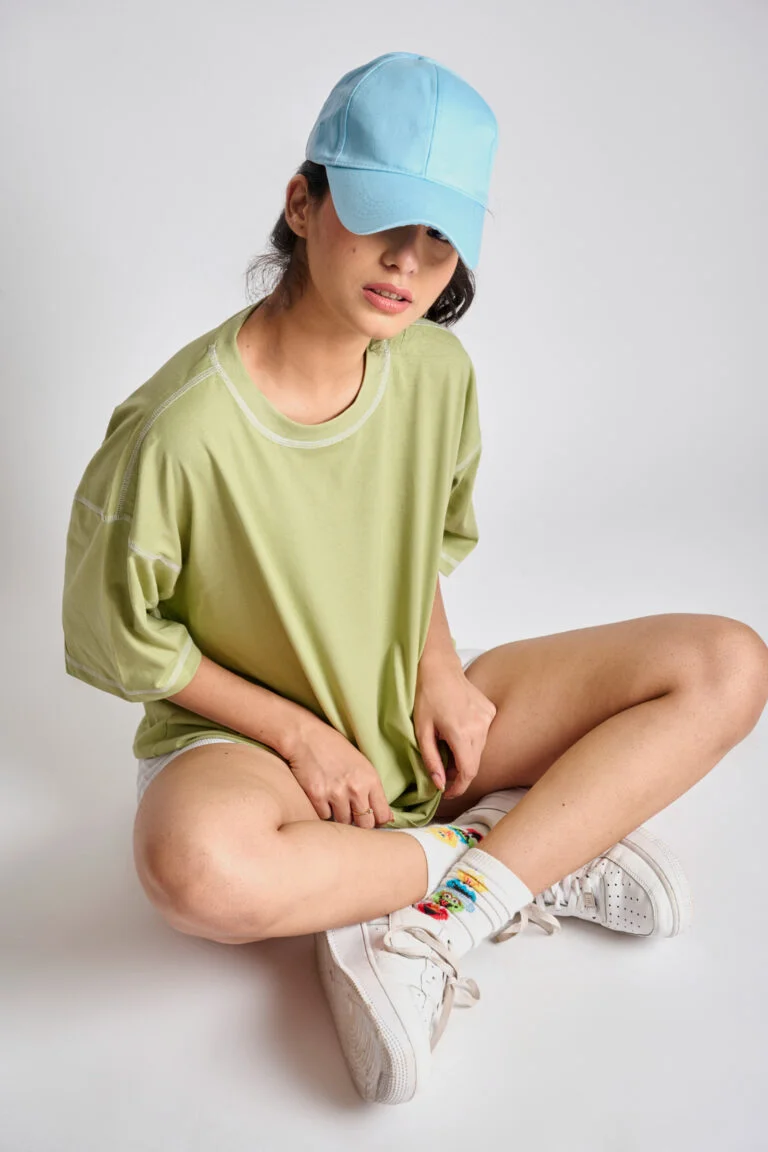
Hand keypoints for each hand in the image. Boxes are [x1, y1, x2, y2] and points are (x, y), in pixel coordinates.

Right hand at [283, 717, 394, 828]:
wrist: (306, 737)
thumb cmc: (335, 749)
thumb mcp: (362, 765)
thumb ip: (373, 790)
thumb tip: (387, 818)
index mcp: (371, 779)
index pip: (383, 815)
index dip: (377, 821)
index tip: (370, 819)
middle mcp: (356, 788)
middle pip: (365, 824)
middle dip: (359, 822)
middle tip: (351, 814)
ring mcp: (336, 793)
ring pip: (343, 822)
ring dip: (339, 815)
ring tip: (333, 799)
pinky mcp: (317, 796)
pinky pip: (324, 817)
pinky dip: (322, 810)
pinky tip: (321, 796)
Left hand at [414, 655, 496, 800]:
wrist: (439, 667)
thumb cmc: (426, 697)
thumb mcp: (421, 731)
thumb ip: (431, 760)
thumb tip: (440, 784)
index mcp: (461, 733)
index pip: (468, 772)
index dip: (459, 787)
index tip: (448, 793)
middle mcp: (479, 727)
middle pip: (474, 763)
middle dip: (459, 774)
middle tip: (442, 773)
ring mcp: (487, 718)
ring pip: (479, 750)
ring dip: (465, 757)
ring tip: (446, 750)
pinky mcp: (490, 710)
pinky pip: (483, 734)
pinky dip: (471, 740)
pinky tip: (457, 730)